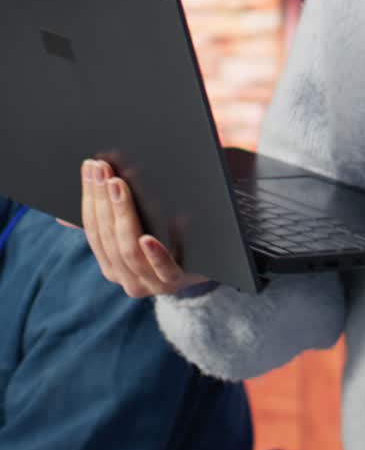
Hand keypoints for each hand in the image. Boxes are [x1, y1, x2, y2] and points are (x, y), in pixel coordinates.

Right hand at [79, 159, 210, 297]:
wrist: (217, 259)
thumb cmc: (171, 235)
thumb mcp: (137, 225)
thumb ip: (107, 219)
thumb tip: (62, 218)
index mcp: (112, 263)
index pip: (92, 228)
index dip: (89, 196)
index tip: (90, 167)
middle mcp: (127, 278)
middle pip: (108, 236)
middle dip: (103, 199)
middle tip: (103, 168)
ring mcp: (151, 282)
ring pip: (128, 250)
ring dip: (122, 216)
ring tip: (120, 186)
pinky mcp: (178, 281)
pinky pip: (163, 269)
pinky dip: (154, 254)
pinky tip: (147, 237)